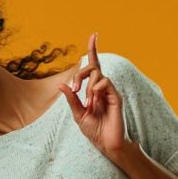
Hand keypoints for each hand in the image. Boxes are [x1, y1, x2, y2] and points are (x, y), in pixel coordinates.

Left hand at [58, 33, 128, 159]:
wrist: (106, 143)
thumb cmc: (94, 130)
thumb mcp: (77, 114)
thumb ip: (71, 99)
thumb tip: (61, 85)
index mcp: (93, 89)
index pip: (94, 65)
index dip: (93, 50)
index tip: (94, 35)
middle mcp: (103, 87)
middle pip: (92, 67)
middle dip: (80, 74)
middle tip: (75, 90)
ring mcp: (110, 91)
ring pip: (98, 75)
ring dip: (88, 87)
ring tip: (88, 103)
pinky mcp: (116, 97)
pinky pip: (106, 82)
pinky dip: (96, 89)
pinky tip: (95, 100)